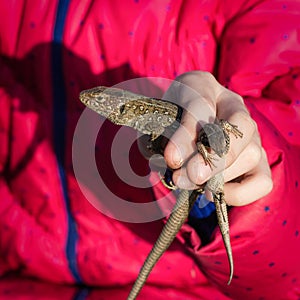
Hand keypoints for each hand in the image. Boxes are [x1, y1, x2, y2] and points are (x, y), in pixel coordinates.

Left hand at [162, 71, 272, 205]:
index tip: (172, 159)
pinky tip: (212, 192)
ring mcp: (251, 136)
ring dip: (219, 178)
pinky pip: (262, 181)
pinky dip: (238, 193)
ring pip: (250, 156)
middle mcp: (235, 109)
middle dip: (211, 160)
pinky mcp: (258, 163)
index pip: (202, 105)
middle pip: (239, 131)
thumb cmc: (172, 118)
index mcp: (206, 89)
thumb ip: (171, 135)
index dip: (188, 135)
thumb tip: (175, 160)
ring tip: (190, 183)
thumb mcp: (163, 119)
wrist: (183, 122)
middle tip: (183, 177)